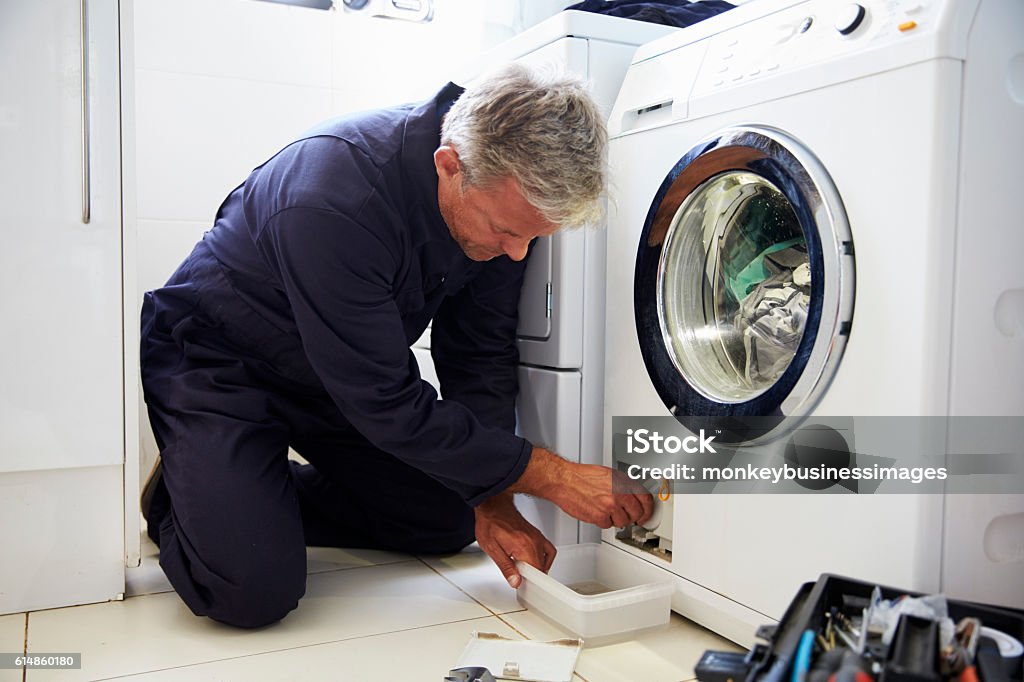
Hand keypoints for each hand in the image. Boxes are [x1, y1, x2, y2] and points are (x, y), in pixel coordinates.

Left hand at [474, 492, 555, 587]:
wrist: (493, 505)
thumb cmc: (490, 523)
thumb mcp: (492, 549)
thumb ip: (506, 567)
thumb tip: (515, 581)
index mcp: (524, 547)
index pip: (536, 572)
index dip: (529, 582)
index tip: (521, 584)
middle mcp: (534, 542)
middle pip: (541, 568)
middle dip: (531, 577)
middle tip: (518, 578)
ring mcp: (537, 537)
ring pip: (546, 560)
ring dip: (537, 568)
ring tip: (525, 571)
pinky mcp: (537, 534)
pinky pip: (548, 550)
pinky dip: (546, 558)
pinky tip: (537, 561)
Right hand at [511, 447, 653, 528]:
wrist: (564, 480)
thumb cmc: (582, 476)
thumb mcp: (608, 475)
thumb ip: (622, 486)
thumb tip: (633, 496)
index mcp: (623, 482)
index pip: (646, 499)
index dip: (648, 510)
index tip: (646, 514)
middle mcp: (619, 494)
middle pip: (636, 514)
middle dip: (633, 517)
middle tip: (627, 516)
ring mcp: (610, 506)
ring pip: (622, 522)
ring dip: (616, 519)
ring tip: (607, 510)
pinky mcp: (599, 517)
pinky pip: (608, 525)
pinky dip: (603, 521)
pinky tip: (597, 512)